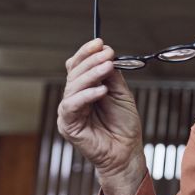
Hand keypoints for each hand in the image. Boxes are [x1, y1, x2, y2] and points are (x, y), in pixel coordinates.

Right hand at [57, 38, 146, 194]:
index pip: (78, 67)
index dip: (86, 53)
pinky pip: (72, 106)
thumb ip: (112, 77)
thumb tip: (107, 56)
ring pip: (73, 87)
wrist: (126, 151)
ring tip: (107, 67)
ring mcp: (69, 112)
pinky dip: (86, 96)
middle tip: (107, 53)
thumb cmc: (124, 125)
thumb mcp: (121, 94)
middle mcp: (74, 99)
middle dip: (91, 61)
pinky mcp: (68, 125)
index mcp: (85, 90)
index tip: (100, 43)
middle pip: (74, 74)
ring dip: (91, 74)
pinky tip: (101, 90)